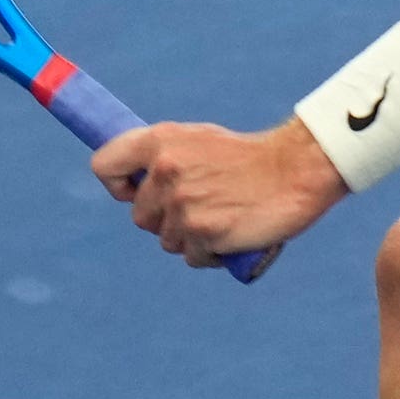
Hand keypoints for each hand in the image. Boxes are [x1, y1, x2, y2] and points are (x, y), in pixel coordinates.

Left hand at [90, 118, 346, 268]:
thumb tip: (135, 182)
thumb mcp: (200, 141)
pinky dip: (210, 254)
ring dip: (191, 238)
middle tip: (202, 206)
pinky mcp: (202, 232)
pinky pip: (192, 257)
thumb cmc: (248, 158)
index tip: (132, 193)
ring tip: (222, 217)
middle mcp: (165, 170)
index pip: (104, 166)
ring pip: (167, 240)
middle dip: (166, 220)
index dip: (117, 186)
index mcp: (161, 141)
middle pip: (140, 216)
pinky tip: (231, 235)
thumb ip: (166, 157)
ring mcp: (182, 203)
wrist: (295, 170)